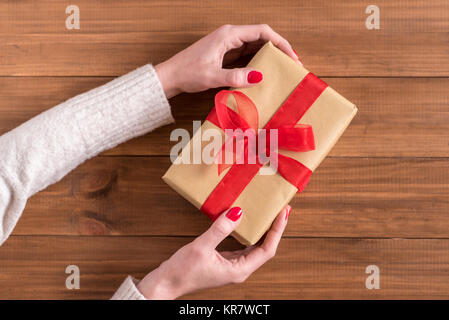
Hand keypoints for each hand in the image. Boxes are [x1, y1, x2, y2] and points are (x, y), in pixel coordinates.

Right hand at [136, 205, 291, 298]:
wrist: (166, 283)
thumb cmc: (182, 271)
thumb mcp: (201, 247)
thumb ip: (220, 229)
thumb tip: (238, 212)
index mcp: (238, 270)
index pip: (267, 249)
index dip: (277, 230)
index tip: (282, 213)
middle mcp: (239, 269)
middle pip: (264, 247)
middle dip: (273, 228)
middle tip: (280, 208)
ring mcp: (232, 265)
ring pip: (254, 246)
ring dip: (262, 230)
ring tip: (268, 212)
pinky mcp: (224, 261)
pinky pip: (242, 245)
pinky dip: (247, 232)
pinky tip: (247, 220)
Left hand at [155, 24, 299, 97]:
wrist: (170, 76)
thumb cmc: (187, 73)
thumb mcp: (212, 76)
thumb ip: (235, 76)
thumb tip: (258, 76)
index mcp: (228, 35)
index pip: (262, 32)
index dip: (280, 42)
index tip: (292, 56)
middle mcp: (229, 36)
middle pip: (261, 37)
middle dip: (278, 49)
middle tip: (292, 64)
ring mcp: (227, 44)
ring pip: (255, 45)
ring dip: (269, 55)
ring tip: (282, 68)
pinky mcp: (225, 53)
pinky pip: (247, 54)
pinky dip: (258, 61)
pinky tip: (264, 71)